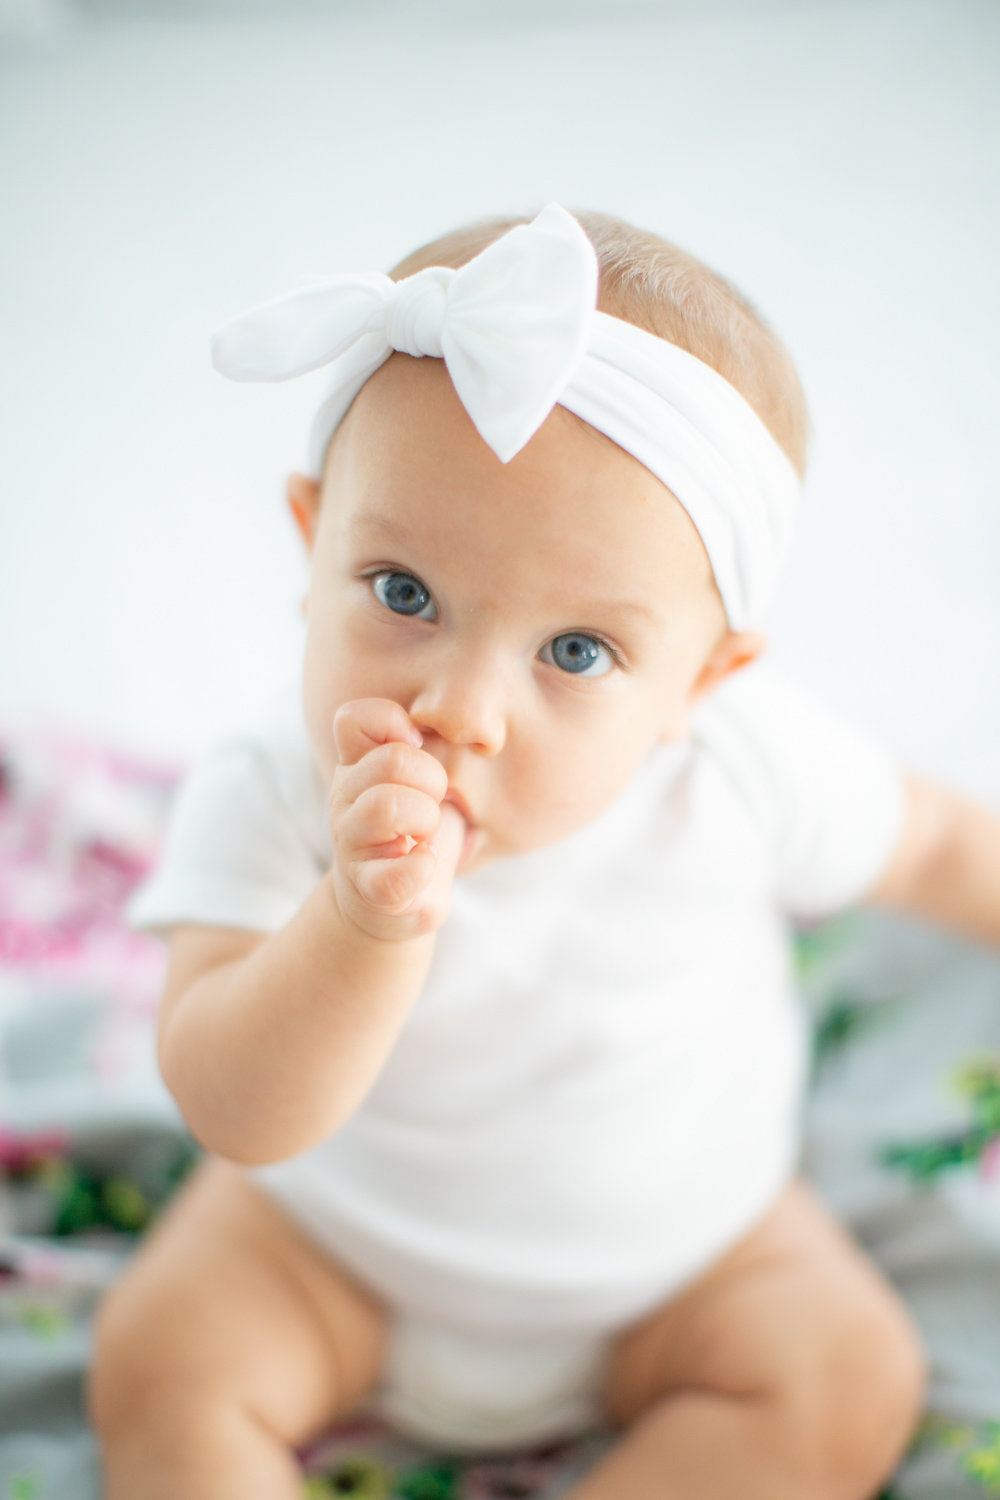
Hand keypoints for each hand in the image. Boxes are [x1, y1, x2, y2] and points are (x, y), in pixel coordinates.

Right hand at [328, 699, 464, 940]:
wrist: (391, 902)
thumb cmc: (410, 829)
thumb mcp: (412, 777)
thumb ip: (412, 743)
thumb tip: (421, 729)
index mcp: (355, 767)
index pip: (352, 719)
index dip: (392, 724)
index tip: (416, 748)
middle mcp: (345, 801)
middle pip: (392, 760)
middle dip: (431, 779)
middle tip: (434, 802)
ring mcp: (352, 847)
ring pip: (387, 807)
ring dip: (425, 818)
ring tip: (425, 834)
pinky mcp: (371, 890)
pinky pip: (396, 875)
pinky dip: (421, 867)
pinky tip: (424, 861)